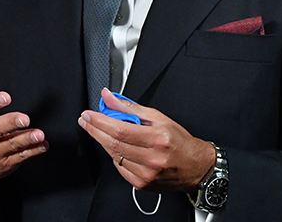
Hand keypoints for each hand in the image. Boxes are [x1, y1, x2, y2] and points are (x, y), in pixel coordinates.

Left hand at [78, 89, 214, 192]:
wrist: (196, 167)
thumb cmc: (179, 141)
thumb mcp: (158, 117)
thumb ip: (130, 108)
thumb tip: (109, 97)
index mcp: (157, 138)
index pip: (120, 130)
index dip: (100, 122)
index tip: (89, 115)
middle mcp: (152, 158)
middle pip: (113, 144)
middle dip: (95, 130)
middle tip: (86, 121)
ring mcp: (147, 174)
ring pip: (114, 156)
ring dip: (103, 142)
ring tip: (99, 130)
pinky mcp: (142, 184)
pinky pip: (120, 168)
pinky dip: (114, 156)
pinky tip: (116, 147)